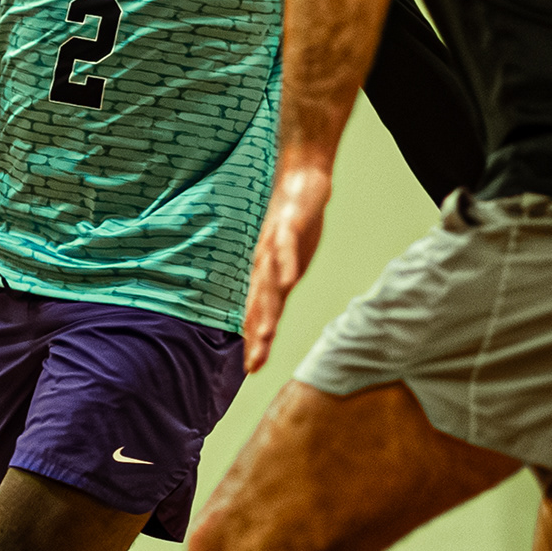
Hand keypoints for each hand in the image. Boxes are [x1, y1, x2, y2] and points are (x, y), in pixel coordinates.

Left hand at [239, 156, 334, 373]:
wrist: (300, 180)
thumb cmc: (293, 223)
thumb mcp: (286, 261)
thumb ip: (280, 286)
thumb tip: (274, 314)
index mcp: (264, 274)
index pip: (256, 312)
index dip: (253, 340)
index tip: (251, 370)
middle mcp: (263, 263)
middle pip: (258, 304)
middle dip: (256, 334)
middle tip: (254, 363)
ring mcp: (273, 244)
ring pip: (268, 281)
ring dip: (267, 308)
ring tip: (266, 334)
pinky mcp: (288, 225)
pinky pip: (286, 247)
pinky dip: (287, 264)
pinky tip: (290, 281)